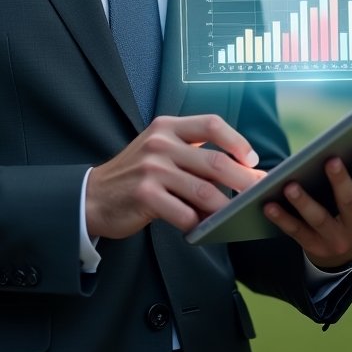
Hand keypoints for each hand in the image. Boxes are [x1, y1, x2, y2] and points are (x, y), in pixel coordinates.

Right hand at [86, 115, 264, 239]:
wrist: (93, 196)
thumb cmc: (135, 174)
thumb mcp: (159, 149)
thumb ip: (191, 152)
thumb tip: (238, 168)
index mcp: (167, 127)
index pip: (211, 124)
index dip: (236, 141)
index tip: (252, 159)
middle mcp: (160, 143)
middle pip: (215, 162)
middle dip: (244, 180)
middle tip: (258, 193)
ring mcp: (152, 169)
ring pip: (204, 192)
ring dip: (223, 208)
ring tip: (232, 217)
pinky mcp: (145, 196)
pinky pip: (184, 214)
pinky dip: (197, 224)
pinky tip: (199, 227)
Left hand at [262, 142, 351, 268]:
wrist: (344, 256)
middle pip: (349, 202)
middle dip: (340, 181)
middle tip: (331, 160)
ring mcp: (337, 240)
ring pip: (319, 219)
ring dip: (304, 202)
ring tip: (290, 185)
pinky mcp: (314, 247)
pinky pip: (296, 232)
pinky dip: (282, 218)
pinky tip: (268, 204)